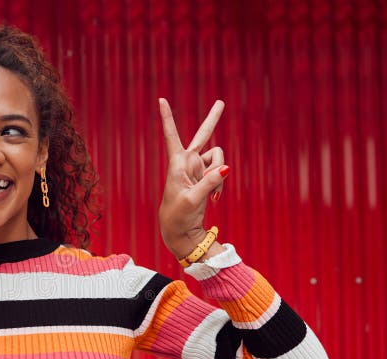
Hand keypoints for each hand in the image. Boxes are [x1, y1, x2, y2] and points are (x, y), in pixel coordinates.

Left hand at [157, 98, 228, 259]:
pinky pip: (221, 172)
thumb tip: (226, 168)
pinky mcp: (206, 177)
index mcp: (177, 164)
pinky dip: (221, 183)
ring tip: (211, 193)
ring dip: (220, 174)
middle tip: (221, 102)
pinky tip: (214, 198)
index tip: (161, 100)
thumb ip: (209, 183)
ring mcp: (198, 169)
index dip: (167, 118)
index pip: (171, 136)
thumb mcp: (193, 200)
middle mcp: (188, 162)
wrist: (180, 230)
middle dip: (213, 119)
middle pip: (203, 136)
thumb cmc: (178, 215)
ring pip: (219, 159)